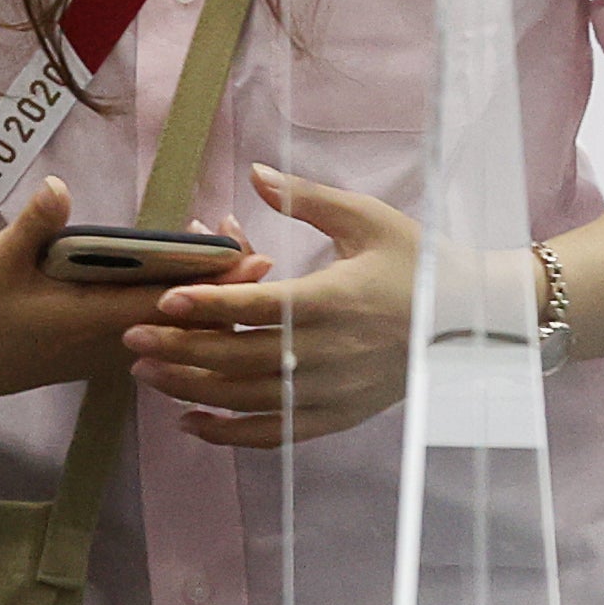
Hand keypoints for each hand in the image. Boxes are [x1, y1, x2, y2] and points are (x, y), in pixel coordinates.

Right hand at [0, 177, 270, 404]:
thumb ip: (32, 226)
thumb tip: (60, 185)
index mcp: (96, 318)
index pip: (173, 300)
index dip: (214, 278)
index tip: (247, 248)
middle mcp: (116, 342)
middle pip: (189, 317)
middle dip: (221, 280)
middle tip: (237, 235)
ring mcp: (112, 353)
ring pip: (177, 328)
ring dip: (201, 293)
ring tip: (215, 248)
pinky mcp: (103, 354)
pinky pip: (158, 332)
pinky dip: (177, 305)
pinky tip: (175, 276)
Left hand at [124, 162, 415, 447]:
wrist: (472, 322)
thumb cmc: (418, 263)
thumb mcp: (367, 219)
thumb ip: (307, 197)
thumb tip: (254, 171)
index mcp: (336, 301)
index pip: (264, 306)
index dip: (212, 304)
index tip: (165, 300)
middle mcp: (332, 353)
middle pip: (245, 357)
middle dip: (183, 349)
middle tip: (130, 337)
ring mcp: (335, 391)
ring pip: (253, 399)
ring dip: (194, 389)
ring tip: (145, 372)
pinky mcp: (339, 416)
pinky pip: (278, 434)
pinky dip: (231, 433)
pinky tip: (190, 422)